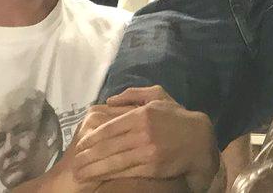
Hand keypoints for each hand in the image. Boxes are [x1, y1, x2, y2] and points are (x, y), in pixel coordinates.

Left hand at [72, 86, 220, 191]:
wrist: (199, 140)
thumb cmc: (175, 117)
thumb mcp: (158, 96)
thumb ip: (133, 94)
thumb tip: (109, 100)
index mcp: (142, 115)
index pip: (109, 128)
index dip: (91, 138)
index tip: (79, 146)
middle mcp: (144, 133)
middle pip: (107, 147)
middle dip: (87, 157)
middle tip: (73, 164)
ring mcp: (148, 152)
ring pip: (114, 162)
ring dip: (94, 170)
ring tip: (80, 175)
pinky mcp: (153, 167)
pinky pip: (126, 172)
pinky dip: (111, 176)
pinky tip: (100, 178)